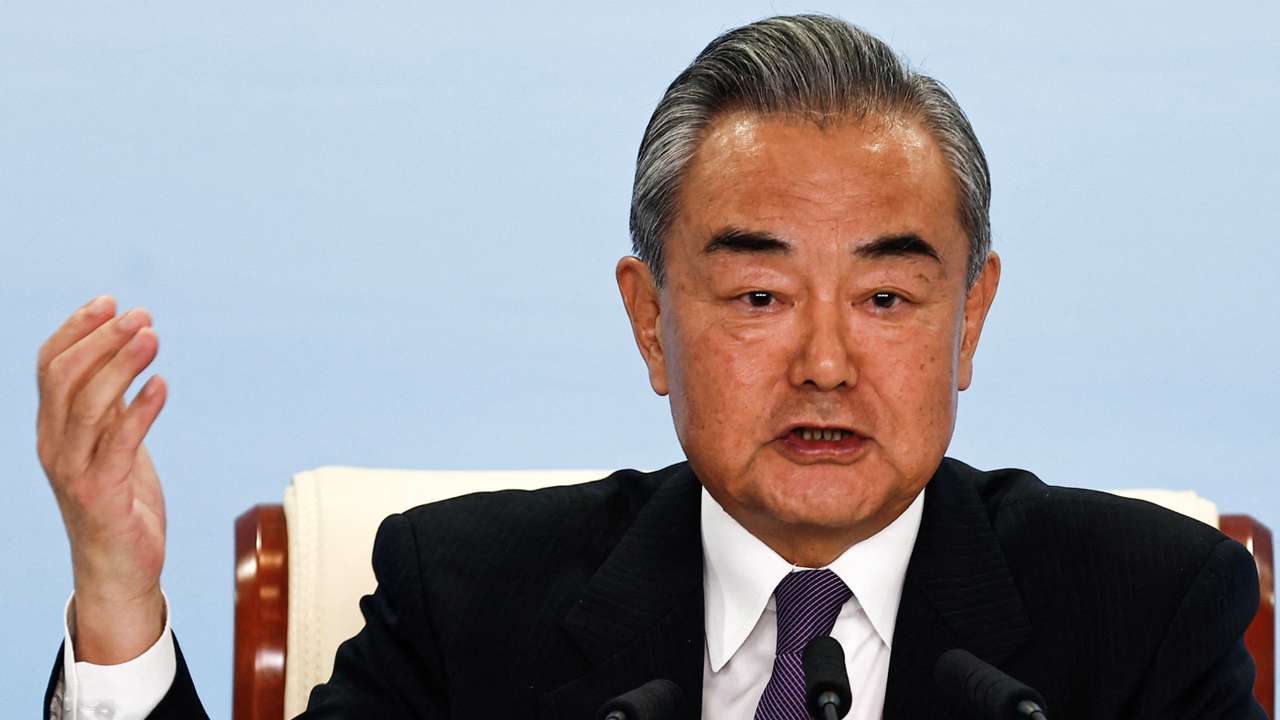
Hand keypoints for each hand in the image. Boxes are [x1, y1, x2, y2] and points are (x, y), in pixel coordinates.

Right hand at [36, 295, 168, 663]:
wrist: (119, 570)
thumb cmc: (118, 503)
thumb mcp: (112, 444)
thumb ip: (111, 405)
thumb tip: (125, 353)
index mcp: (52, 429)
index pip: (49, 366)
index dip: (77, 329)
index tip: (111, 302)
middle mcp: (54, 447)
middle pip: (64, 378)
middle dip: (102, 339)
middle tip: (141, 315)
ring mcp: (74, 472)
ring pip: (89, 405)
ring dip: (122, 364)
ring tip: (154, 337)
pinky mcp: (102, 494)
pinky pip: (119, 443)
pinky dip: (141, 409)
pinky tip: (162, 384)